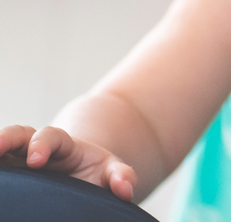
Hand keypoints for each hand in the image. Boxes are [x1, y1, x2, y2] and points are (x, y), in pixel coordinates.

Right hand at [0, 124, 137, 201]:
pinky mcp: (12, 175)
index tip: (35, 160)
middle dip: (7, 138)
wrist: (81, 177)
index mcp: (63, 145)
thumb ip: (121, 175)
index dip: (42, 144)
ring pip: (3, 149)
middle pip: (19, 134)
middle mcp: (36, 147)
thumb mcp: (110, 170)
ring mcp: (19, 159)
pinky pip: (2, 169)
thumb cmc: (95, 173)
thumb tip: (125, 189)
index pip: (51, 136)